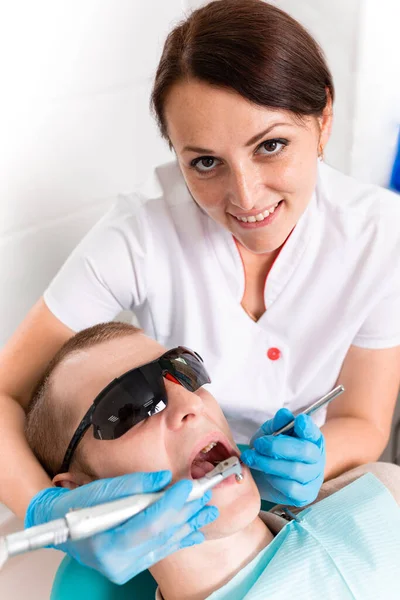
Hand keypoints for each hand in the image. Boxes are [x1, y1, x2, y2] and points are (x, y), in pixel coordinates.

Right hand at [25, 471, 217, 583]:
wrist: (60, 525)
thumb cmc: (76, 506)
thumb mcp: (101, 488)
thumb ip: (134, 484)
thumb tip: (164, 478)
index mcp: (106, 542)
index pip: (149, 523)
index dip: (171, 503)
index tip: (187, 486)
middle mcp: (117, 561)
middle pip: (161, 534)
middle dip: (185, 512)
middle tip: (204, 495)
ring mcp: (125, 568)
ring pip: (164, 544)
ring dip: (188, 525)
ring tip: (207, 511)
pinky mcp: (131, 567)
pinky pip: (160, 551)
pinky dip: (178, 538)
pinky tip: (194, 530)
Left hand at [240, 408, 325, 506]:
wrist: (264, 475)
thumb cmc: (271, 450)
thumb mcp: (270, 432)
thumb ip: (278, 423)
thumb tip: (284, 414)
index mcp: (312, 439)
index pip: (314, 432)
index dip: (308, 427)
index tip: (299, 420)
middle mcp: (317, 458)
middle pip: (304, 450)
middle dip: (277, 446)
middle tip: (258, 444)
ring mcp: (313, 478)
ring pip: (294, 470)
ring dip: (268, 463)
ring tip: (252, 458)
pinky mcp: (304, 495)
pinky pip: (290, 488)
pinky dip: (273, 479)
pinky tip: (264, 473)